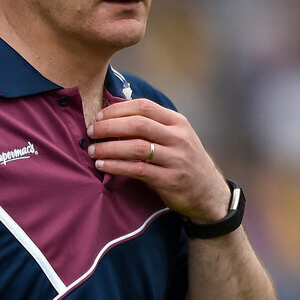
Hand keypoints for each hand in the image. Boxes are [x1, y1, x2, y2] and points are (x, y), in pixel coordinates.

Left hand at [88, 99, 229, 221]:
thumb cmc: (185, 162)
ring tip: (92, 151)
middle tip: (91, 132)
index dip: (118, 109)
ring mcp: (175, 159)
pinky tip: (102, 166)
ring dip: (109, 148)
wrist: (208, 193)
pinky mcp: (169, 179)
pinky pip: (137, 169)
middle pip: (138, 124)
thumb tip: (114, 115)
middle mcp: (178, 137)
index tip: (100, 115)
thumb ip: (153, 126)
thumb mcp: (177, 138)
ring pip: (136, 147)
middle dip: (109, 126)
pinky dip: (116, 166)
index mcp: (178, 122)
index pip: (144, 106)